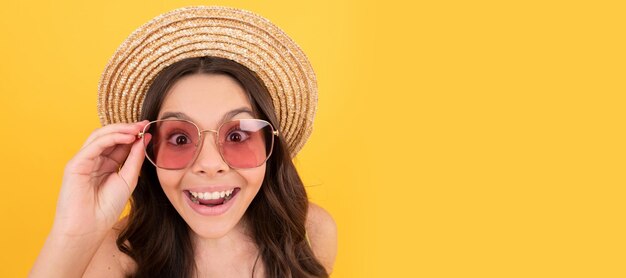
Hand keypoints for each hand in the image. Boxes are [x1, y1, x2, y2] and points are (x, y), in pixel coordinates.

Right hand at [52, 121, 147, 237]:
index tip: (149, 128)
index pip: (119, 143)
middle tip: (144, 124)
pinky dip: (110, 138)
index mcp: (106, 164)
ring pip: (100, 136)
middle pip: (109, 136)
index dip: (133, 134)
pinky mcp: (75, 163)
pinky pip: (94, 145)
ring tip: (137, 128)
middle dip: (127, 128)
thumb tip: (144, 138)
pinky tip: (126, 137)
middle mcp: (94, 160)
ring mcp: (84, 160)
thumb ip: (134, 158)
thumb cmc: (107, 207)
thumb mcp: (128, 178)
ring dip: (119, 130)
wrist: (90, 227)